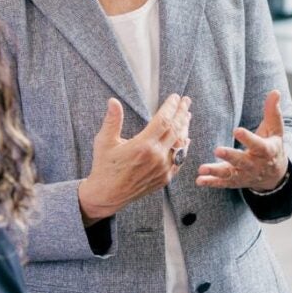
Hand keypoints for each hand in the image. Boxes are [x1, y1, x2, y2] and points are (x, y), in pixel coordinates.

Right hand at [77, 94, 191, 222]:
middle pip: (175, 129)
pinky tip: (186, 138)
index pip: (163, 121)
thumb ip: (112, 121)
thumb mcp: (104, 142)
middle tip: (186, 101)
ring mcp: (162, 169)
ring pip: (180, 144)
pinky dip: (184, 147)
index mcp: (142, 145)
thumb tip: (113, 101)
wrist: (107, 195)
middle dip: (181, 113)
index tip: (175, 97)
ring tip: (187, 115)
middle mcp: (156, 157)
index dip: (171, 107)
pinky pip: (179, 160)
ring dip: (185, 128)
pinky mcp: (164, 178)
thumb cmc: (104, 167)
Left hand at [196, 89, 289, 192]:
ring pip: (230, 174)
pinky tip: (199, 180)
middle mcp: (255, 165)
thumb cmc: (272, 145)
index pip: (258, 145)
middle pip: (242, 162)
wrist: (274, 175)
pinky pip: (223, 183)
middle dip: (230, 156)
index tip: (237, 130)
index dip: (248, 138)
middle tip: (217, 150)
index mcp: (266, 151)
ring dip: (216, 172)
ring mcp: (245, 175)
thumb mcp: (275, 129)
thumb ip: (273, 111)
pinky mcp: (235, 181)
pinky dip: (211, 182)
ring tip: (202, 168)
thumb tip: (275, 91)